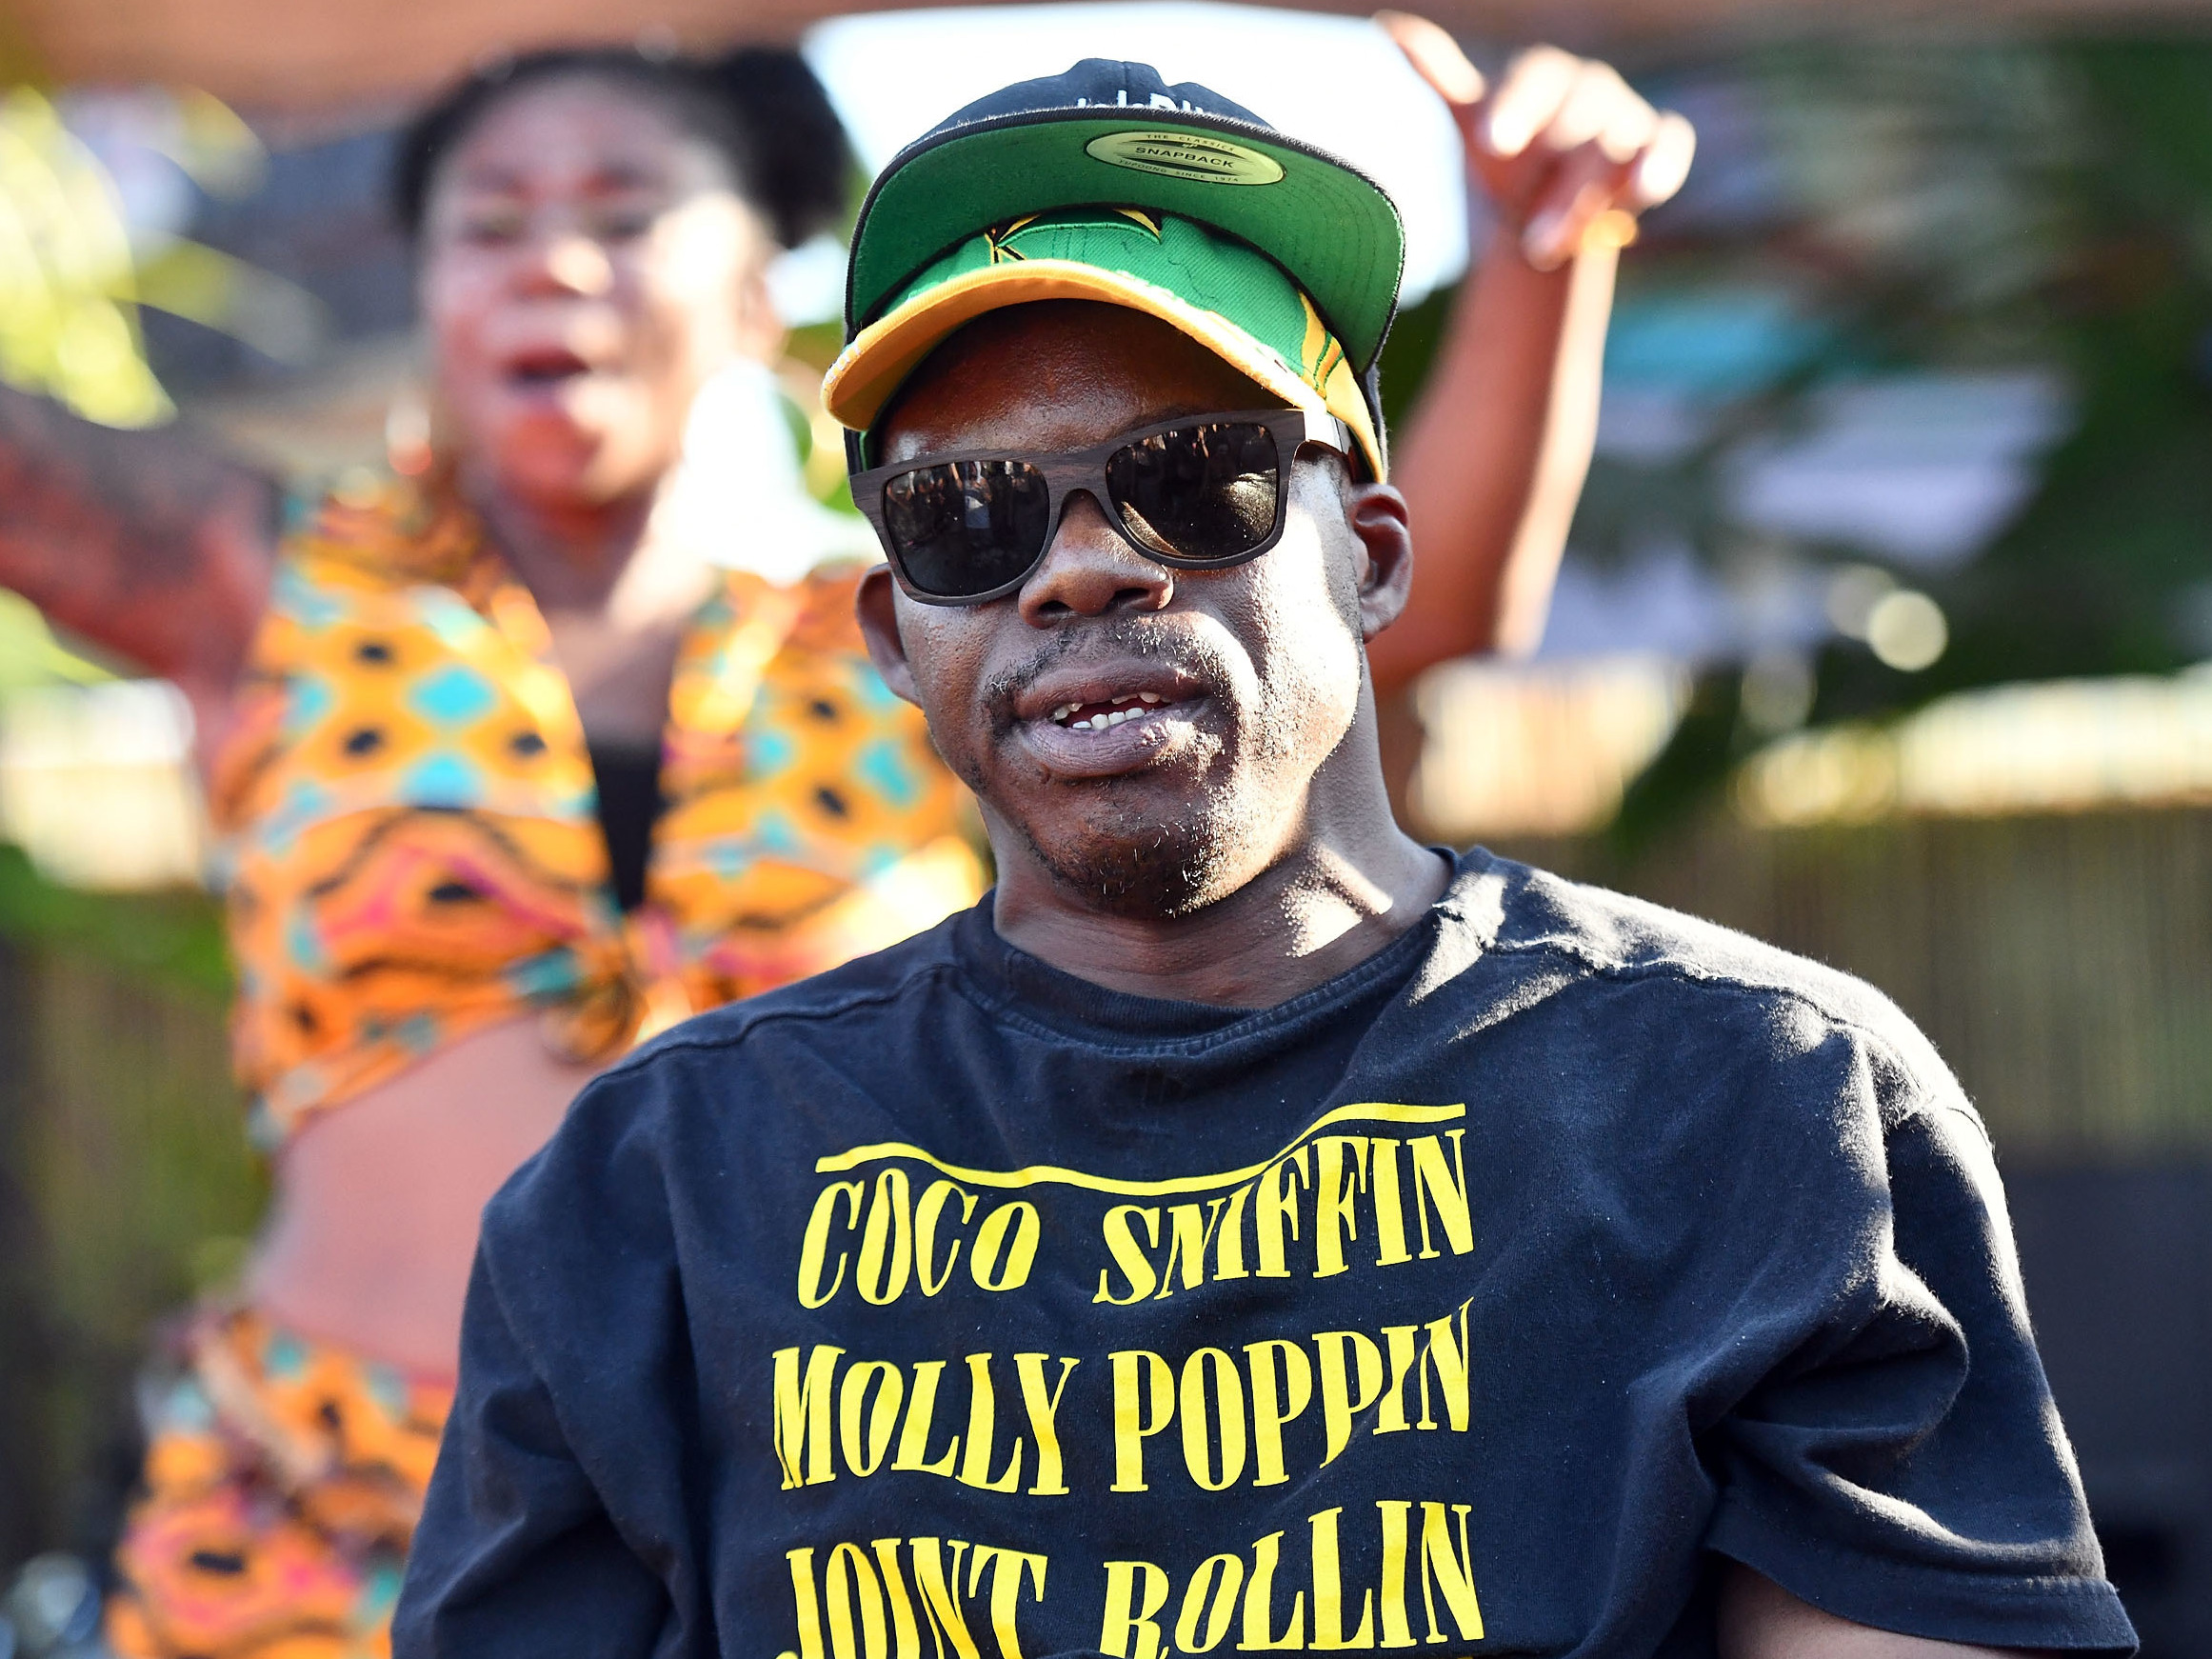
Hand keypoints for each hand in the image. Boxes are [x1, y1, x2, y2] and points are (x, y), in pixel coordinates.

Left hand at [1378, 13, 1695, 269]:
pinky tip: (1641, 192)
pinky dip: (1659, 167)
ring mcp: (1625, 117)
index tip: (1490, 141)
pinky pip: (1668, 147)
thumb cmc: (1509, 156)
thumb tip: (1389, 25)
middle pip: (1572, 124)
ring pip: (1609, 151)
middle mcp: (1587, 89)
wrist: (1549, 194)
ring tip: (1542, 249)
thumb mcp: (1473, 120)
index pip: (1531, 81)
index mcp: (1542, 76)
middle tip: (1521, 236)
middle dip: (1548, 181)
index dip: (1513, 108)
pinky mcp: (1659, 144)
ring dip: (1580, 201)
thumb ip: (1441, 76)